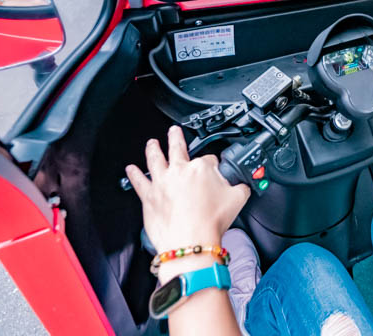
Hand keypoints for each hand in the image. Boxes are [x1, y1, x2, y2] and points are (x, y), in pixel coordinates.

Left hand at [124, 126, 249, 256]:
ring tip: (152, 143)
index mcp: (201, 168)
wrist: (190, 242)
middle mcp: (179, 170)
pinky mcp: (149, 197)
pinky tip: (130, 169)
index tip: (214, 170)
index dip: (213, 165)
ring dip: (153, 149)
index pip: (209, 159)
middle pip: (177, 147)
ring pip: (155, 159)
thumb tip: (242, 186)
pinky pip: (139, 181)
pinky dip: (134, 174)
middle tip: (174, 131)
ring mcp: (162, 182)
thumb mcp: (237, 199)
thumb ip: (240, 188)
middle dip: (176, 137)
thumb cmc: (210, 222)